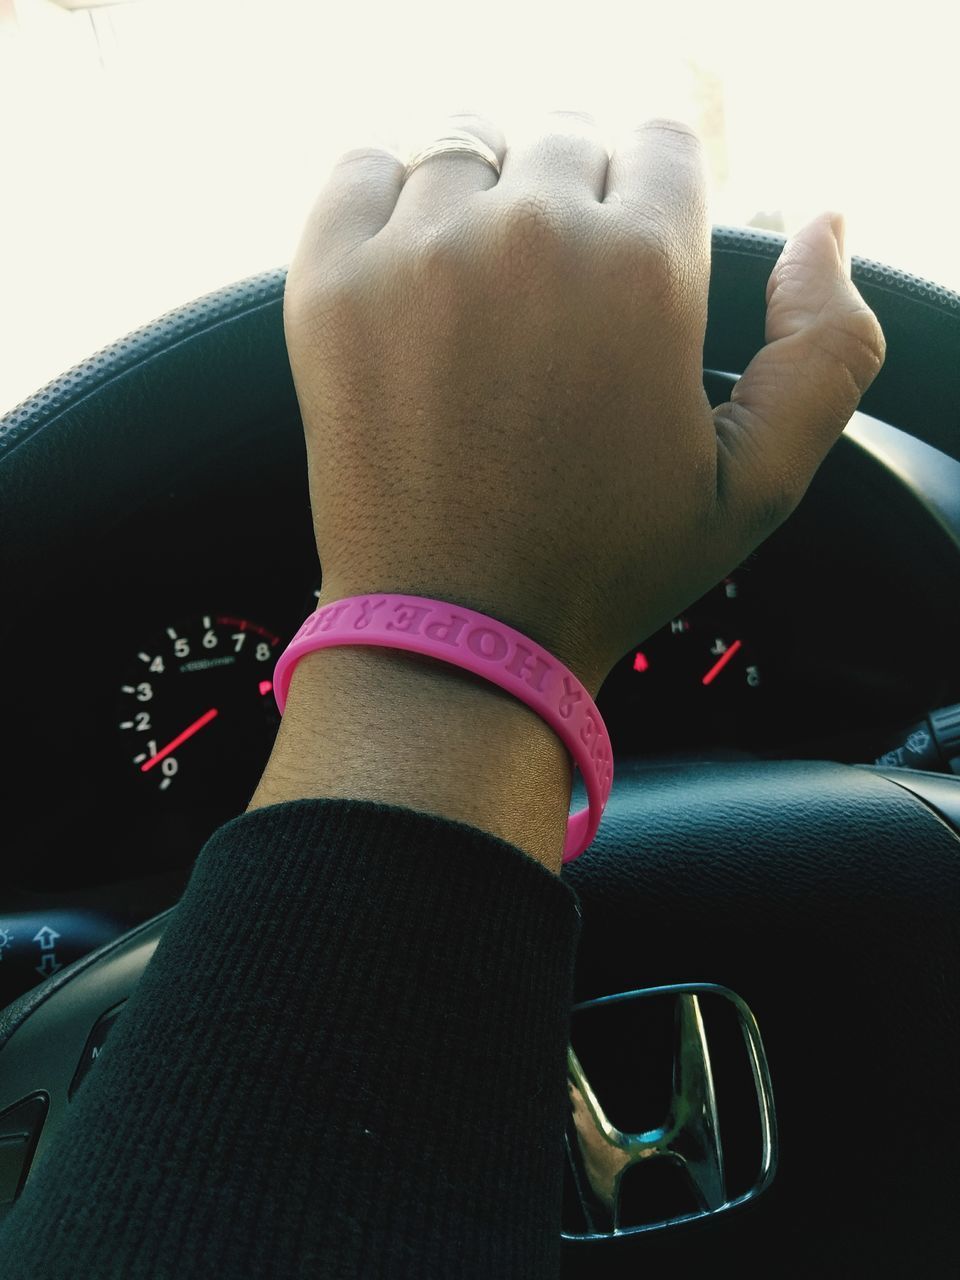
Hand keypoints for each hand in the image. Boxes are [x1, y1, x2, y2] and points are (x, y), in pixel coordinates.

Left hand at [283, 111, 884, 694]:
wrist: (458, 632)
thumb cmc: (604, 566)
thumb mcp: (759, 485)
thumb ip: (827, 348)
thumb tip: (820, 230)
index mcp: (644, 272)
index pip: (664, 148)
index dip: (655, 207)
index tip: (632, 265)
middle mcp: (531, 237)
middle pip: (567, 141)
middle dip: (577, 204)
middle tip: (558, 298)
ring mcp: (419, 255)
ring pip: (469, 147)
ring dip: (486, 198)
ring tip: (486, 290)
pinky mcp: (331, 285)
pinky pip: (363, 169)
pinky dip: (388, 200)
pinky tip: (411, 267)